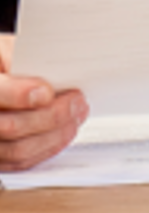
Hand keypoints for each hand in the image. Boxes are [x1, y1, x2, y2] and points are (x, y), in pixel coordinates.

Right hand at [0, 34, 87, 171]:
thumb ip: (18, 55)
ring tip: (76, 115)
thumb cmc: (0, 64)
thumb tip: (49, 66)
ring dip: (55, 135)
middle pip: (10, 126)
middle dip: (51, 116)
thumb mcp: (3, 50)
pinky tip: (64, 132)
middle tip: (76, 101)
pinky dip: (48, 148)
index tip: (46, 91)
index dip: (20, 94)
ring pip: (18, 149)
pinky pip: (20, 162)